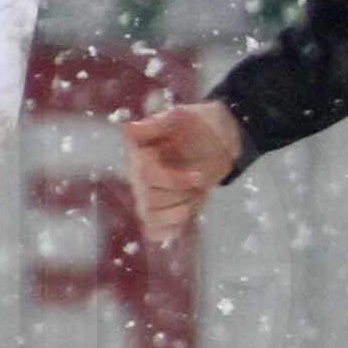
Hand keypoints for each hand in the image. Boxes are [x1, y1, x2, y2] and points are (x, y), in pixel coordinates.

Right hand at [119, 99, 243, 242]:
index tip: (199, 175)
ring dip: (181, 210)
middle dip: (181, 193)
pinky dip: (170, 229)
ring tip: (196, 195)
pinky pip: (153, 230)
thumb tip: (128, 129)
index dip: (173, 180)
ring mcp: (148, 194)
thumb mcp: (180, 117)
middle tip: (199, 181)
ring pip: (150, 217)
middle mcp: (137, 176)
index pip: (144, 175)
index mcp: (138, 154)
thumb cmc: (198, 124)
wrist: (219, 139)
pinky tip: (186, 218)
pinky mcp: (161, 209)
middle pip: (149, 200)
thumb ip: (157, 124)